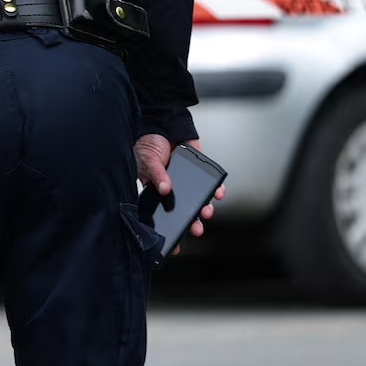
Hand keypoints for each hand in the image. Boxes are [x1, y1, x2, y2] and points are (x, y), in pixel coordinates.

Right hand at [134, 135, 223, 249]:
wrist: (163, 120)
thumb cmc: (149, 142)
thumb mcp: (147, 159)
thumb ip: (156, 174)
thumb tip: (165, 189)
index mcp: (157, 189)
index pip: (162, 212)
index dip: (168, 227)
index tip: (174, 244)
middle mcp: (174, 187)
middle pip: (184, 209)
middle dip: (191, 221)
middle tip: (196, 228)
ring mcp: (188, 180)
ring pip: (199, 199)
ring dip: (205, 207)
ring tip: (207, 211)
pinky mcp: (201, 169)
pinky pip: (211, 183)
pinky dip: (216, 189)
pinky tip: (218, 193)